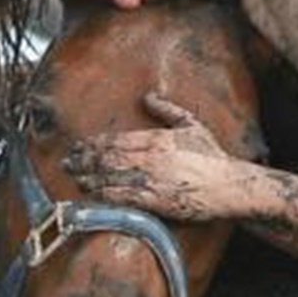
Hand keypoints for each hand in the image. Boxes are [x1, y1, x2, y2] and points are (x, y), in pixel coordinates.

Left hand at [61, 91, 234, 220]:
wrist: (230, 186)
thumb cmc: (213, 157)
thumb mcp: (192, 126)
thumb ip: (167, 110)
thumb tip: (148, 96)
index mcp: (156, 139)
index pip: (115, 140)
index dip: (93, 144)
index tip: (78, 146)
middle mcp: (150, 158)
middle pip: (107, 157)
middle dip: (84, 160)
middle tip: (67, 163)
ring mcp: (152, 179)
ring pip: (111, 176)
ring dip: (89, 177)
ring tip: (75, 178)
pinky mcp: (156, 200)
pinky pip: (123, 196)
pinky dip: (105, 195)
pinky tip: (93, 195)